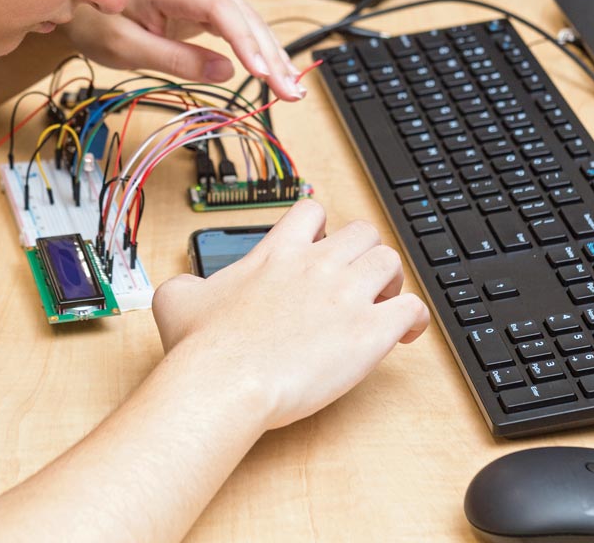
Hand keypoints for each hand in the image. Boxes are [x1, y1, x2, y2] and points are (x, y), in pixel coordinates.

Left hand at [62, 0, 303, 99]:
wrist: (89, 9)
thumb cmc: (101, 22)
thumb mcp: (127, 49)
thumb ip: (175, 59)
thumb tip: (225, 71)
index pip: (221, 10)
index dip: (246, 41)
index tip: (262, 71)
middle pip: (244, 17)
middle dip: (270, 57)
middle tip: (289, 92)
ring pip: (251, 24)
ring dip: (273, 58)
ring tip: (293, 90)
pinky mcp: (211, 5)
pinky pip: (242, 28)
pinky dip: (261, 53)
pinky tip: (280, 73)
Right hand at [150, 199, 428, 430]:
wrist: (223, 382)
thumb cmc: (202, 348)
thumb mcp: (177, 299)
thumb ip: (186, 283)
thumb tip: (184, 286)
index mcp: (277, 252)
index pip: (312, 211)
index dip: (321, 226)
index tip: (322, 246)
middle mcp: (317, 265)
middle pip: (363, 232)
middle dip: (364, 253)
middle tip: (355, 282)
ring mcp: (347, 296)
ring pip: (392, 262)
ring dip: (391, 282)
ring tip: (381, 306)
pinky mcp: (370, 332)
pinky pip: (412, 309)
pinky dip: (415, 319)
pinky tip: (405, 336)